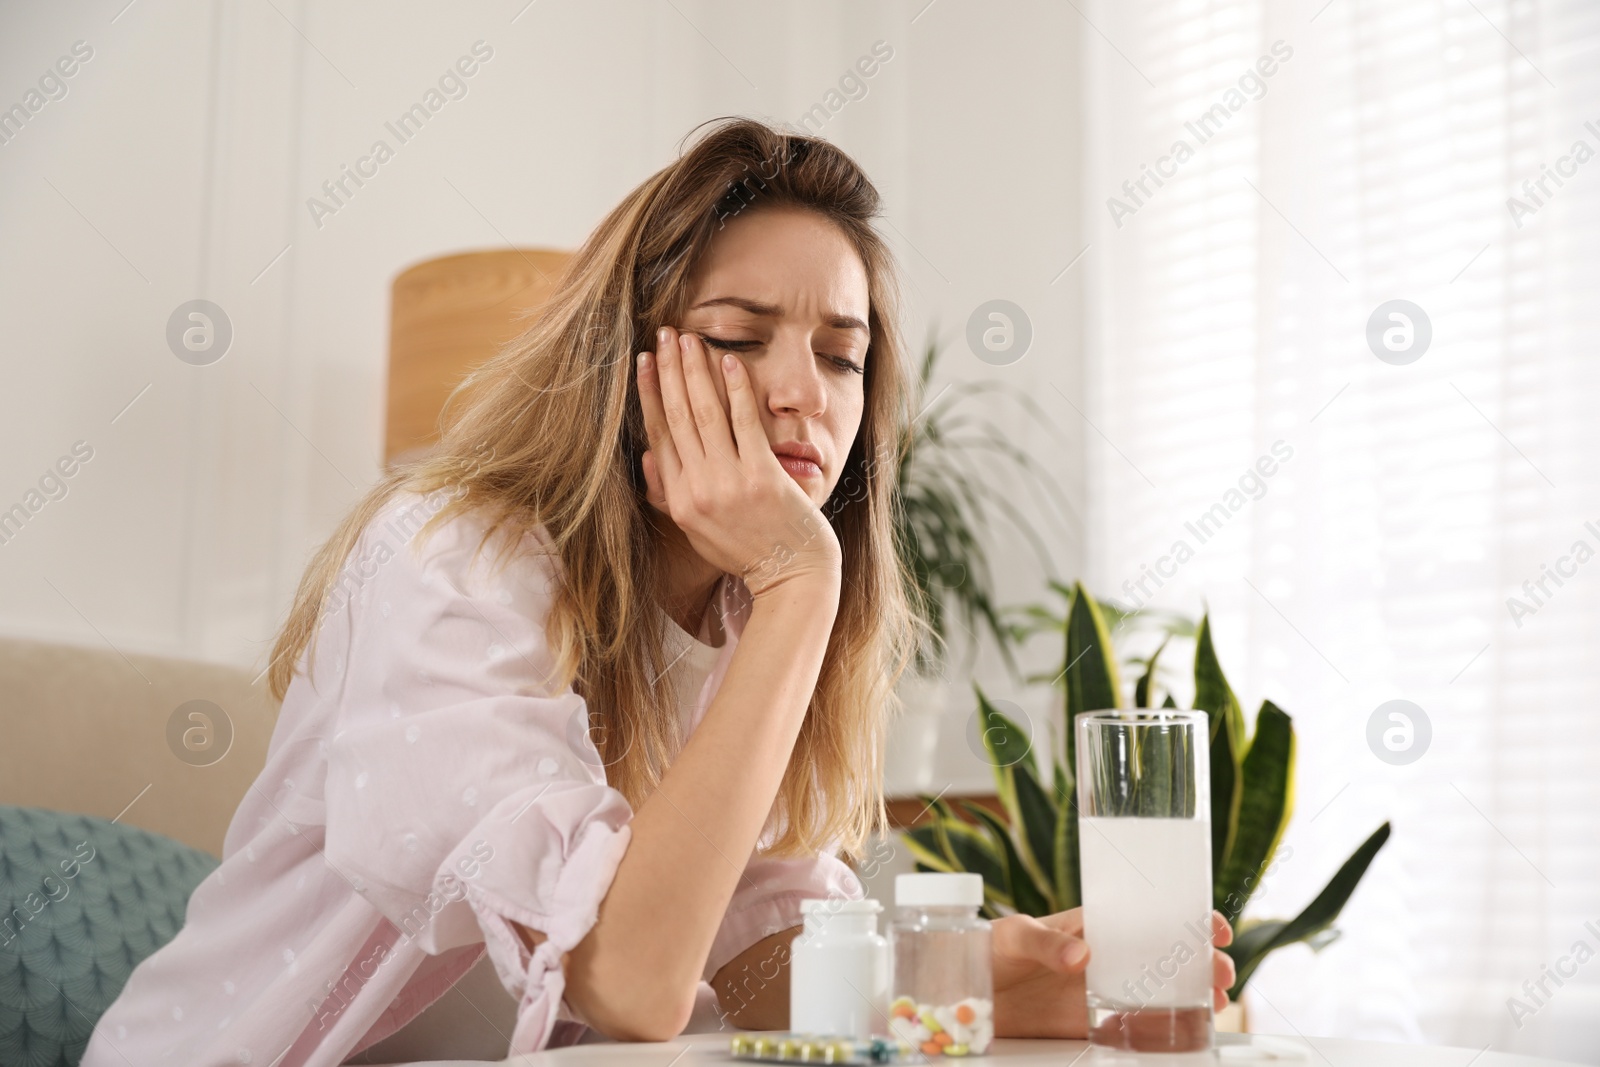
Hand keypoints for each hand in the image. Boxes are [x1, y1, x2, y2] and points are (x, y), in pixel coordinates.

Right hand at [636, 325, 841, 598]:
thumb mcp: (698, 531)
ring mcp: (730, 483)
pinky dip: (736, 390)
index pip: (659, 435)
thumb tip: (648, 457)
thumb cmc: (748, 552)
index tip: (643, 362)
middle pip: (678, 417)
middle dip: (668, 370)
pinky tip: (729, 362)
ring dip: (696, 371)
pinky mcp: (762, 477)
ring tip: (689, 338)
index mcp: (680, 500)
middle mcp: (699, 490)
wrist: (791, 577)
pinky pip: (745, 424)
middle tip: (663, 334)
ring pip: (706, 415)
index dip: (649, 394)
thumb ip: (672, 494)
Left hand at [990, 908, 1235, 1039]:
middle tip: (1221, 974)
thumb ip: (1044, 943)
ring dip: (1192, 997)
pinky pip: (1133, 1030)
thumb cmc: (988, 948)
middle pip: (1166, 957)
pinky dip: (1160, 1034)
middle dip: (1202, 963)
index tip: (1213, 927)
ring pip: (1160, 993)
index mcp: (1094, 924)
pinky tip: (1183, 1037)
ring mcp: (1102, 991)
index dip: (1187, 918)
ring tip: (1216, 1005)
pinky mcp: (1090, 1024)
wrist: (964, 990)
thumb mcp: (1012, 936)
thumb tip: (1082, 957)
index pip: (1149, 914)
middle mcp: (1107, 956)